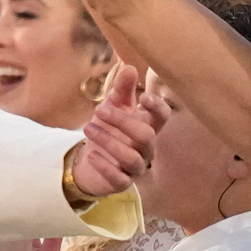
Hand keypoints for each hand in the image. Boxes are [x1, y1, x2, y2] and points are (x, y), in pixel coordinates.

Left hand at [70, 65, 167, 197]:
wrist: (90, 159)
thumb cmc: (107, 130)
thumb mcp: (112, 107)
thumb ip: (121, 90)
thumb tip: (129, 67)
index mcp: (147, 126)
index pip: (162, 117)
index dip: (157, 108)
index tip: (143, 97)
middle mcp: (145, 148)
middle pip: (146, 136)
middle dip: (122, 121)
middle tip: (99, 110)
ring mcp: (135, 167)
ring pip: (132, 157)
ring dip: (109, 141)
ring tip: (88, 127)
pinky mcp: (122, 183)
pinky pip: (119, 178)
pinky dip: (105, 166)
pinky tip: (91, 154)